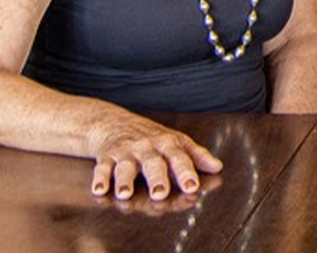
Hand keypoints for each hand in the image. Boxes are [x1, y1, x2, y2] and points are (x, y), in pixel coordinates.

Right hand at [86, 113, 222, 200]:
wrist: (114, 122)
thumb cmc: (151, 136)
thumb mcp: (176, 141)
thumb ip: (196, 155)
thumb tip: (217, 166)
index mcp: (167, 144)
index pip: (179, 158)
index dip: (186, 172)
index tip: (192, 186)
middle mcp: (147, 148)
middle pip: (153, 163)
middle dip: (157, 178)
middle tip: (160, 193)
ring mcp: (126, 152)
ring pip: (126, 167)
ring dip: (125, 181)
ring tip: (125, 194)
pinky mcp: (106, 157)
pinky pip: (102, 168)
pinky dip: (100, 179)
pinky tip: (99, 190)